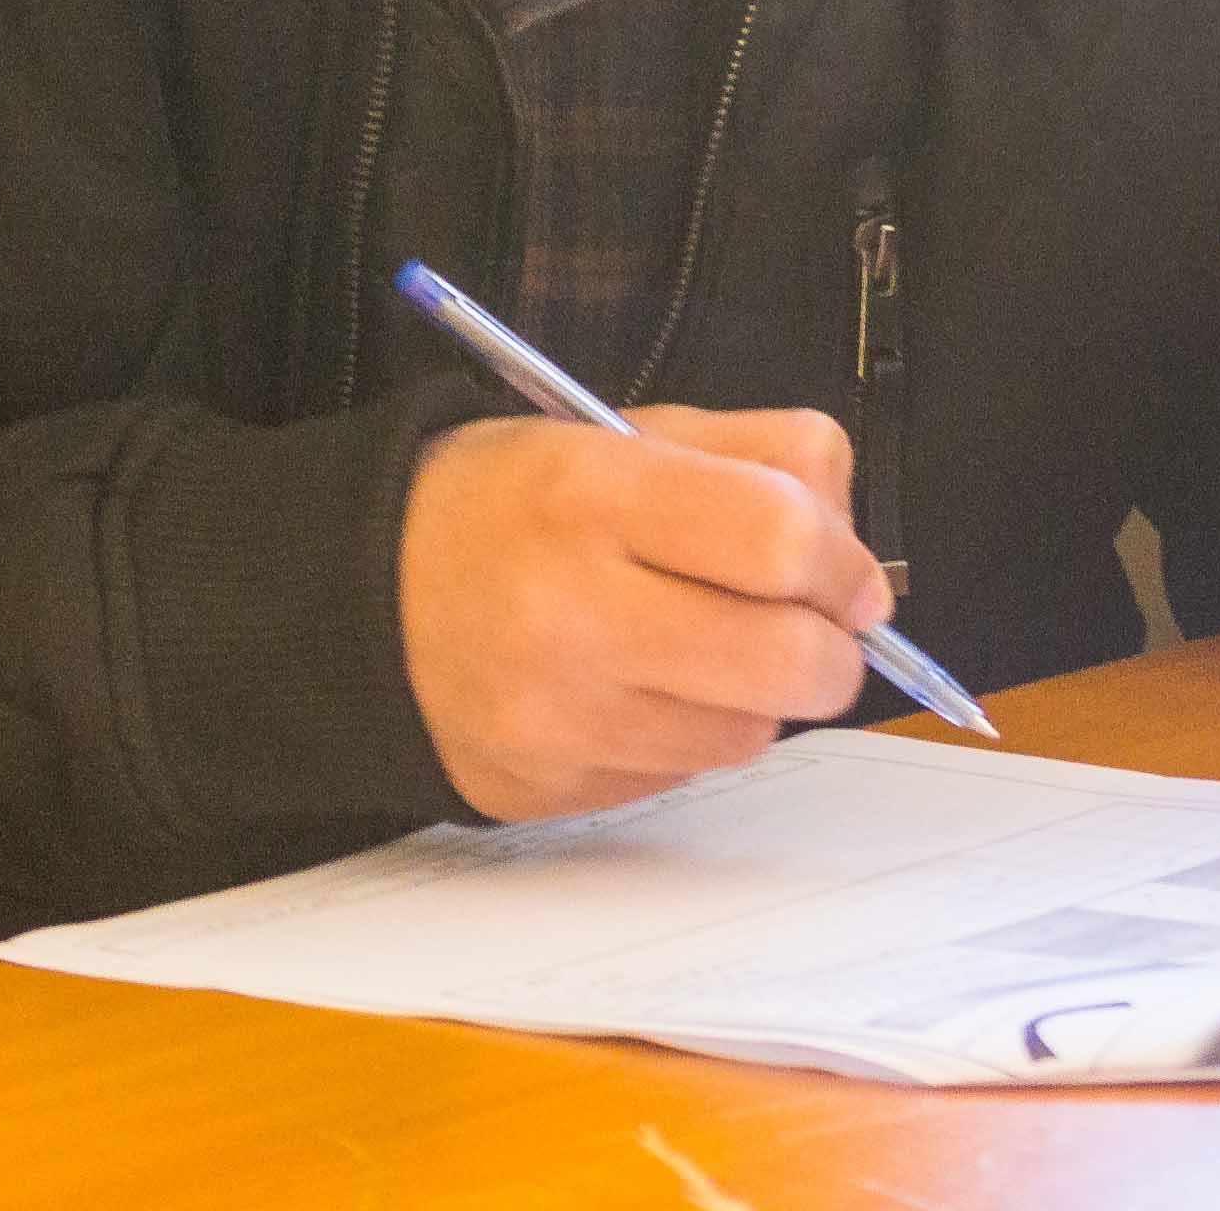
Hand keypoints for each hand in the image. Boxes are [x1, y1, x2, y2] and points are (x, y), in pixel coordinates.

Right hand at [397, 405, 892, 822]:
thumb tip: (857, 556)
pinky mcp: (549, 788)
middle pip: (787, 661)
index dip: (843, 561)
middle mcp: (570, 612)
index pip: (780, 539)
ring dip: (760, 696)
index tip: (849, 573)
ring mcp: (557, 716)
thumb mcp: (622, 431)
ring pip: (746, 734)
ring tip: (709, 645)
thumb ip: (760, 459)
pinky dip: (692, 733)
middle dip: (834, 649)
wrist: (362, 595)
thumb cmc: (508, 504)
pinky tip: (646, 686)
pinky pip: (680, 776)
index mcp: (591, 494)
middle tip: (820, 627)